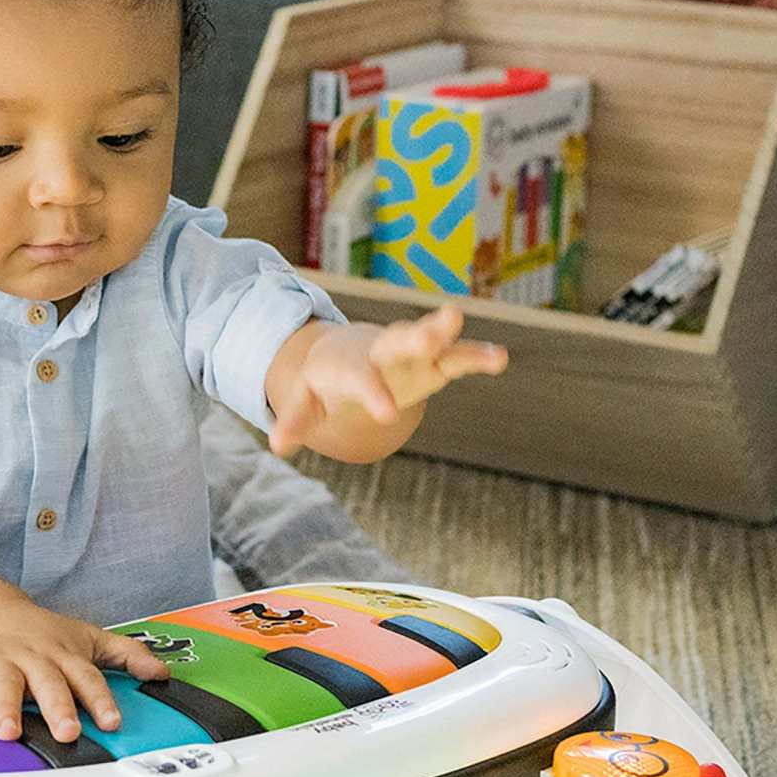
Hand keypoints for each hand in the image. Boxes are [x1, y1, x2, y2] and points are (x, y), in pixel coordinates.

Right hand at [0, 606, 166, 742]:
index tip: (111, 720)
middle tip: (67, 731)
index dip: (100, 698)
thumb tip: (163, 673)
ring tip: (9, 732)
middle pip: (48, 682)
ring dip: (7, 708)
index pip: (87, 677)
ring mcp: (4, 660)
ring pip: (6, 684)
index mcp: (65, 654)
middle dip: (57, 707)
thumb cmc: (44, 632)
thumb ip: (126, 654)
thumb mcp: (87, 637)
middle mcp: (35, 657)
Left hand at [268, 305, 506, 457]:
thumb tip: (277, 445)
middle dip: (418, 337)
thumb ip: (296, 419)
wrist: (343, 352)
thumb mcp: (306, 399)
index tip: (387, 414)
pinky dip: (476, 356)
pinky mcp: (432, 361)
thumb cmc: (325, 380)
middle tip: (436, 332)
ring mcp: (409, 353)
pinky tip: (499, 359)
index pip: (361, 379)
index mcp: (349, 365)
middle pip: (399, 342)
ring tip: (475, 335)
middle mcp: (381, 352)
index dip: (373, 394)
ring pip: (430, 341)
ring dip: (448, 335)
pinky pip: (457, 357)